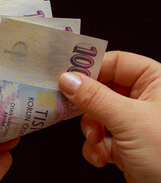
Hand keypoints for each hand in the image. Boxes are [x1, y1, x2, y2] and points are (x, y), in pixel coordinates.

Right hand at [59, 51, 160, 182]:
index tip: (67, 76)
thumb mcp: (129, 121)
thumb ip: (95, 98)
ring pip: (97, 114)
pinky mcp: (126, 143)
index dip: (90, 68)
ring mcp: (134, 122)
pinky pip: (100, 136)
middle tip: (71, 108)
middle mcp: (144, 99)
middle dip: (88, 107)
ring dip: (91, 130)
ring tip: (96, 141)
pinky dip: (95, 147)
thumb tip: (68, 80)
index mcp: (155, 82)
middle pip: (101, 89)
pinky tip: (102, 156)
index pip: (115, 63)